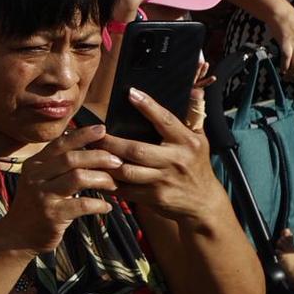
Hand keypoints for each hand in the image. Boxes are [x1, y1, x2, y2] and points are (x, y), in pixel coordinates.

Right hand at [0, 124, 119, 254]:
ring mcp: (42, 195)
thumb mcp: (39, 181)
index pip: (60, 144)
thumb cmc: (36, 206)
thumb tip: (83, 146)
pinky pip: (82, 205)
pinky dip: (99, 205)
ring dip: (102, 179)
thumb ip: (56, 166)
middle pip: (71, 158)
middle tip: (117, 161)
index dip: (82, 135)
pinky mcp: (52, 215)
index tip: (102, 129)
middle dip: (98, 157)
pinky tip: (107, 207)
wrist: (17, 235)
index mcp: (34, 165)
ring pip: (78, 178)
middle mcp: (35, 177)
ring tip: (114, 183)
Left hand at [103, 89, 224, 221]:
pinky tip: (94, 173)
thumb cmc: (197, 164)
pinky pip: (125, 189)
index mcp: (187, 142)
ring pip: (127, 171)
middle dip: (111, 142)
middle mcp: (175, 161)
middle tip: (93, 133)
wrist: (204, 202)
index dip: (148, 106)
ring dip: (105, 162)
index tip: (131, 93)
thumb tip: (195, 90)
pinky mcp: (153, 197)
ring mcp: (163, 181)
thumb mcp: (201, 139)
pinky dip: (108, 182)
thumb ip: (194, 115)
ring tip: (89, 152)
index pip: (166, 121)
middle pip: (136, 150)